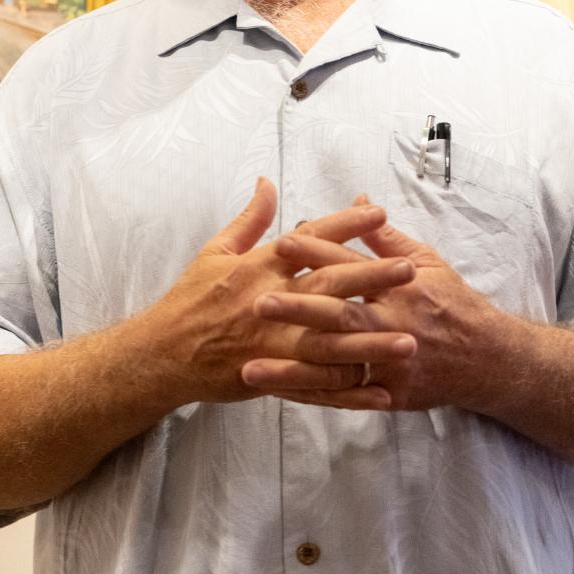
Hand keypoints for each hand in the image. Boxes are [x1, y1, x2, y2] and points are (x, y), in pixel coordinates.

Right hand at [146, 180, 417, 409]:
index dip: (345, 224)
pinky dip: (351, 391)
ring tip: (410, 339)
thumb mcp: (216, 250)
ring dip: (371, 341)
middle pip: (329, 285)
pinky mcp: (273, 374)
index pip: (310, 238)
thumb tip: (268, 181)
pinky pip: (319, 386)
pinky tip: (382, 392)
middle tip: (410, 270)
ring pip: (331, 342)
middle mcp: (271, 301)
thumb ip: (249, 218)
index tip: (379, 211)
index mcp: (260, 266)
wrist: (163, 352)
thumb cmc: (190, 297)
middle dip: (371, 277)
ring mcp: (273, 342)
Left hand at [247, 204, 502, 411]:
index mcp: (400, 284)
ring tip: (251, 366)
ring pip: (336, 363)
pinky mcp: (391, 394)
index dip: (317, 253)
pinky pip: (345, 395)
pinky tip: (277, 394)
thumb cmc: (452, 301)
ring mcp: (391, 361)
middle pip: (340, 314)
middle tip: (258, 302)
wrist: (489, 358)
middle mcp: (395, 321)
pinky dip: (311, 395)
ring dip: (292, 366)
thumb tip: (358, 201)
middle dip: (299, 308)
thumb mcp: (426, 261)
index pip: (352, 264)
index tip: (281, 243)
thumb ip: (386, 237)